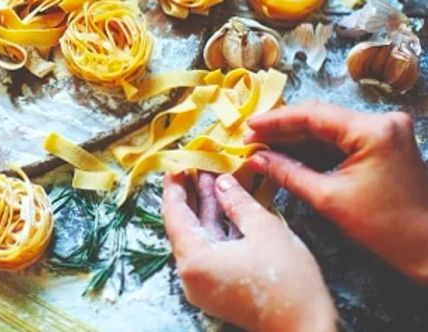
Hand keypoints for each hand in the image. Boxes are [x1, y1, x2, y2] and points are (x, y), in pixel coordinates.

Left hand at [163, 171, 335, 331]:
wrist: (307, 329)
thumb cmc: (288, 281)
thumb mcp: (264, 230)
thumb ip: (237, 202)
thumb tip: (221, 182)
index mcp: (195, 260)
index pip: (174, 215)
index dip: (175, 187)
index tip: (176, 164)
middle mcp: (191, 275)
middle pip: (184, 226)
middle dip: (192, 194)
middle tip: (196, 164)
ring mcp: (203, 284)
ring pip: (198, 237)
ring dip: (206, 209)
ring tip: (212, 177)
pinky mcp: (217, 288)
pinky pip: (209, 250)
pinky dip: (216, 227)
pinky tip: (226, 205)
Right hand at [246, 102, 427, 282]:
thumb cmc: (384, 227)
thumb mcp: (328, 199)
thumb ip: (288, 173)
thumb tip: (256, 158)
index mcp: (372, 130)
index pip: (313, 115)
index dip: (276, 120)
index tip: (248, 127)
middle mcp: (381, 121)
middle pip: (320, 117)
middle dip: (283, 129)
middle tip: (251, 140)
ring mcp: (384, 130)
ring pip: (328, 127)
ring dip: (296, 138)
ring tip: (263, 148)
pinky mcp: (382, 142)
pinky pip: (340, 139)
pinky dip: (314, 148)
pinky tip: (288, 154)